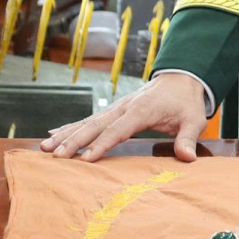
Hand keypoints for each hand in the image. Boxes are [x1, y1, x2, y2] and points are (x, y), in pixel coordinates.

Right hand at [39, 69, 211, 161]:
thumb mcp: (193, 119)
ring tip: (45, 147)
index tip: (86, 159)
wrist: (180, 78)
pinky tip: (54, 133)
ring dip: (66, 134)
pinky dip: (71, 126)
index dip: (102, 144)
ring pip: (87, 121)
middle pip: (95, 125)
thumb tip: (188, 157)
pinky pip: (89, 119)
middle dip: (74, 140)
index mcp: (141, 110)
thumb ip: (188, 138)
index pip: (118, 130)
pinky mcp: (114, 109)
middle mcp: (123, 107)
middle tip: (55, 155)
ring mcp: (116, 107)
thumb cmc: (186, 102)